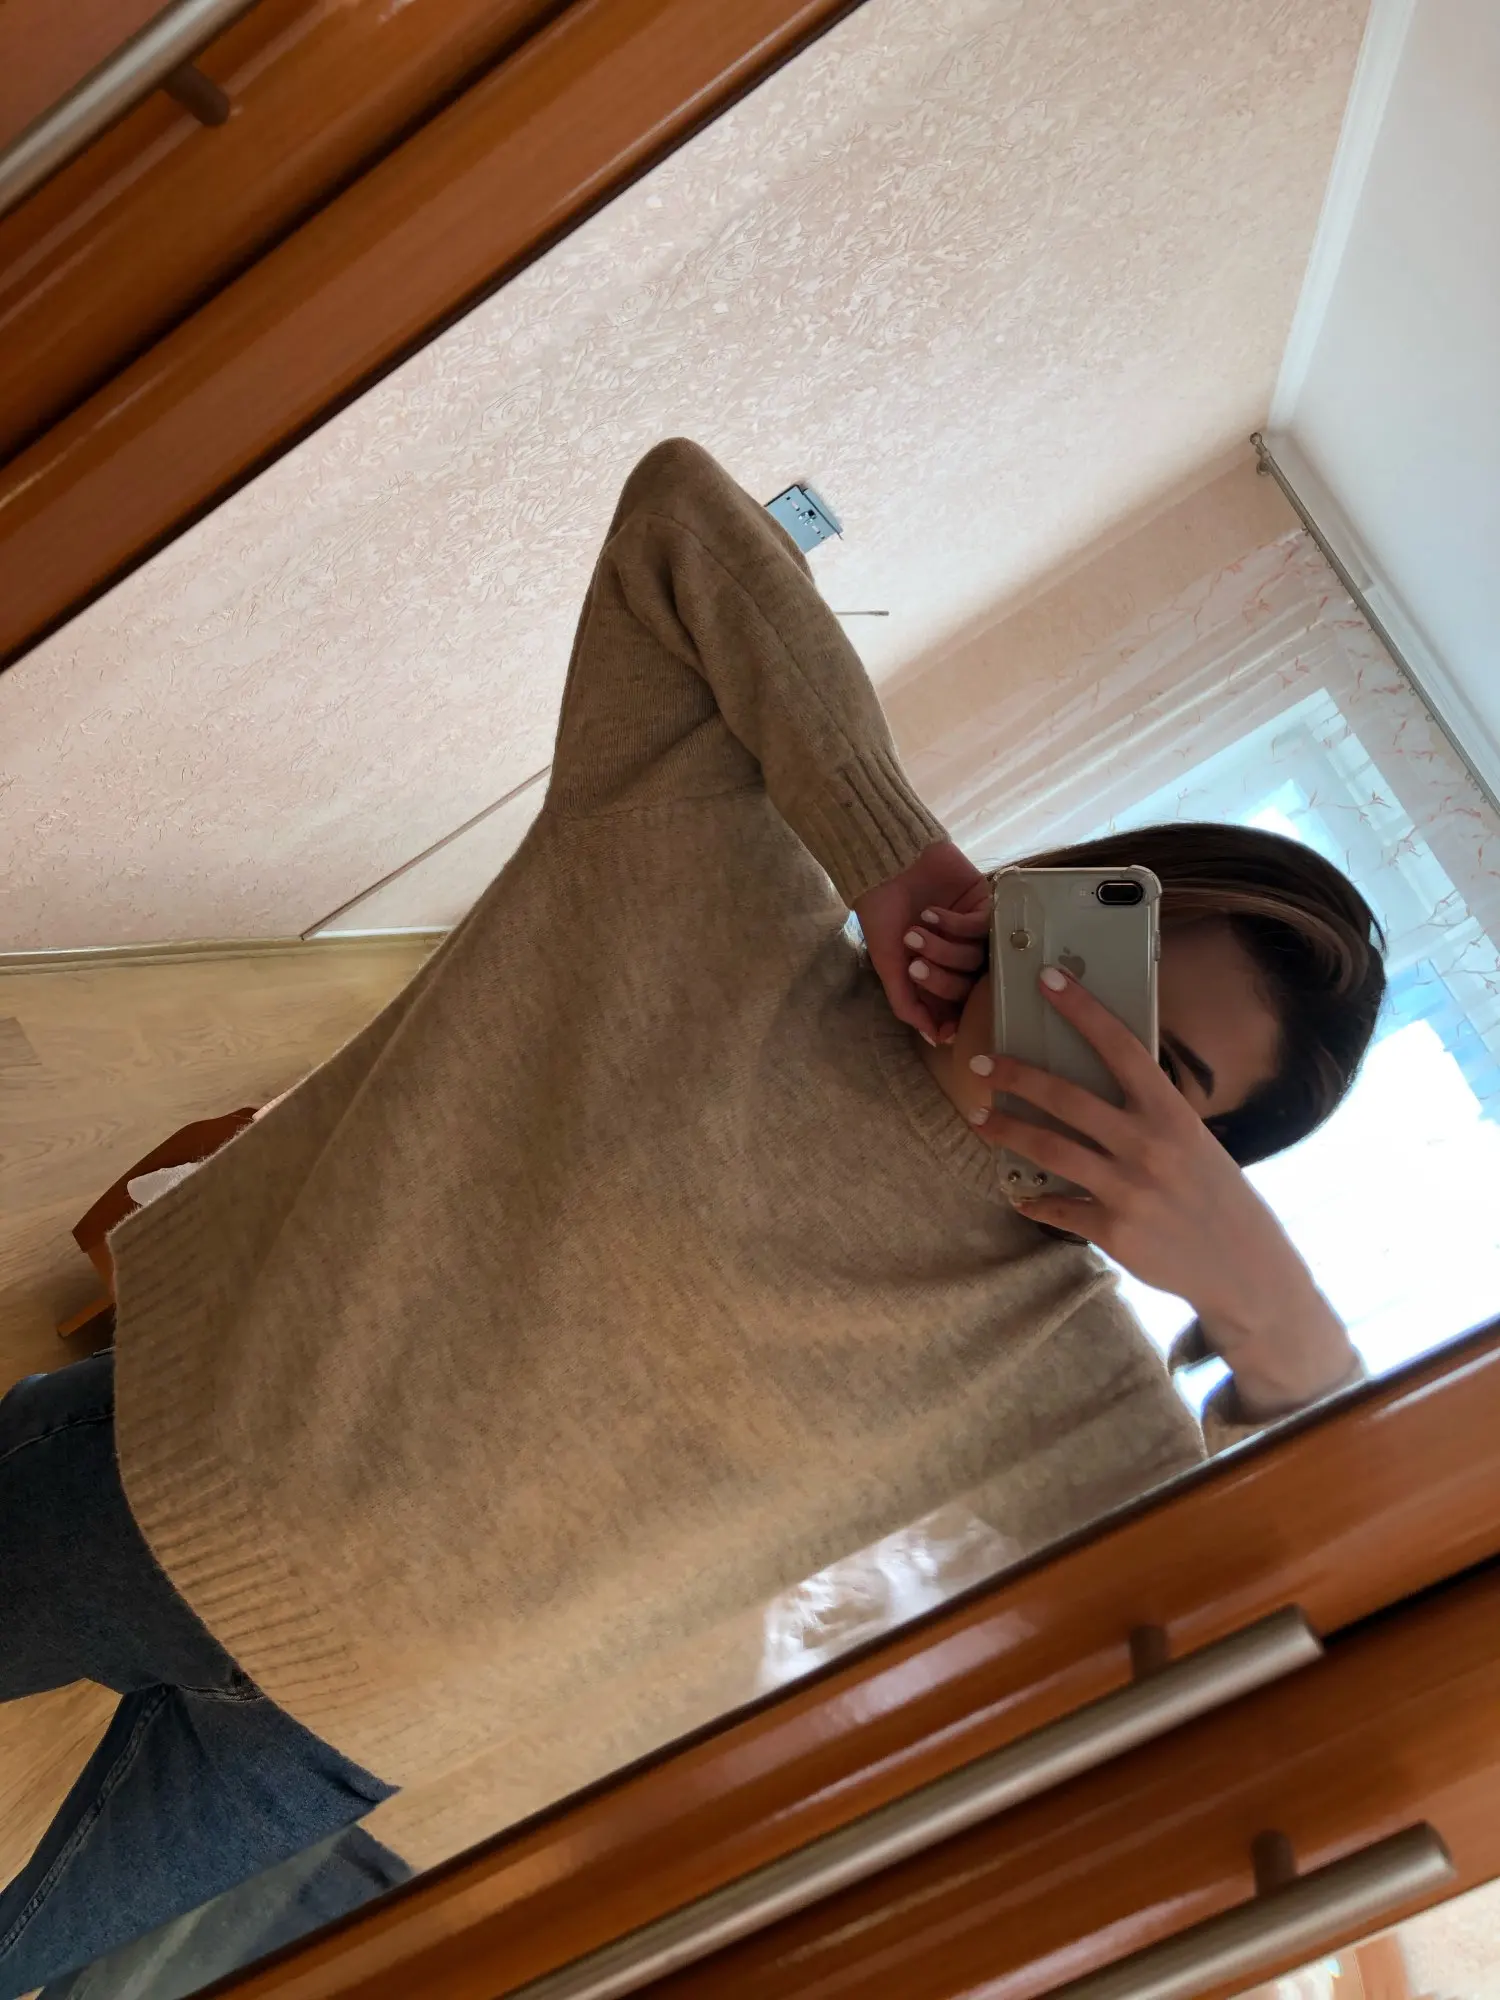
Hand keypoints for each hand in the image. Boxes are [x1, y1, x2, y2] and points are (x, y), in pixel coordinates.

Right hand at [853, 842, 989, 1045]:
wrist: (884, 862)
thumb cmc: (880, 912)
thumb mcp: (887, 962)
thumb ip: (907, 1002)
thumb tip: (935, 1039)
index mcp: (936, 969)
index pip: (954, 1004)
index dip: (949, 1017)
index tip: (944, 1028)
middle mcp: (958, 953)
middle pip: (967, 983)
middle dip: (940, 978)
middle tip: (914, 963)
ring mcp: (974, 929)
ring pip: (976, 956)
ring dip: (945, 948)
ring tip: (916, 931)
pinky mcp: (985, 903)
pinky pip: (983, 926)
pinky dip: (957, 924)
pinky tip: (932, 913)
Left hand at [970, 966, 1358, 1417]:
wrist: (1244, 1265)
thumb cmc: (1212, 1192)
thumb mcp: (1191, 1139)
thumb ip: (1148, 1113)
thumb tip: (1097, 1079)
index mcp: (1171, 1112)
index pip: (1121, 1047)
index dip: (1083, 1011)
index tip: (1049, 980)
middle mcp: (1148, 1145)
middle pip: (1067, 1099)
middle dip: (1016, 1076)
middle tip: (980, 1063)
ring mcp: (1129, 1189)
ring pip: (1050, 1149)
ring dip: (1006, 1131)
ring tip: (979, 1118)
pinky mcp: (1114, 1230)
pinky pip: (1057, 1207)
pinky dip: (1033, 1200)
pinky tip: (1019, 1195)